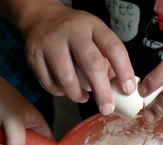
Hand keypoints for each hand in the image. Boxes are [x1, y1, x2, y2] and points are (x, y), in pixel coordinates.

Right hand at [0, 0, 135, 114]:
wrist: (41, 18)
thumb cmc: (75, 33)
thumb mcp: (96, 36)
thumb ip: (108, 60)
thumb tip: (121, 88)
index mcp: (92, 26)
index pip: (113, 47)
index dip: (123, 70)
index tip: (128, 89)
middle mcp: (71, 31)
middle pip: (90, 64)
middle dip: (101, 91)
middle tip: (107, 108)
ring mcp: (50, 42)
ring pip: (67, 78)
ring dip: (78, 94)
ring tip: (84, 97)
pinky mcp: (34, 55)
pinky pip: (49, 84)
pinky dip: (60, 92)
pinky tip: (66, 89)